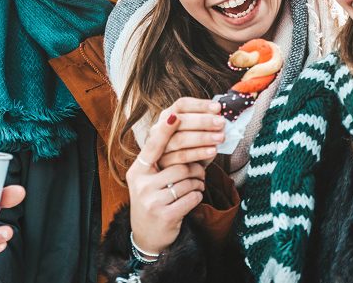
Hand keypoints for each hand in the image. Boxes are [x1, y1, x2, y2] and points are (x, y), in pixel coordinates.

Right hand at [129, 111, 206, 254]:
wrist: (148, 235)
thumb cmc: (155, 199)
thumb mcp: (152, 178)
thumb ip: (164, 159)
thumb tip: (188, 134)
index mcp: (138, 170)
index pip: (153, 146)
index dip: (165, 131)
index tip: (176, 116)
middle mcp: (141, 183)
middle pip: (178, 163)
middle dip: (197, 159)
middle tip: (214, 147)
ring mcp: (151, 200)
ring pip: (188, 180)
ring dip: (198, 181)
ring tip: (197, 183)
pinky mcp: (165, 215)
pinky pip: (192, 197)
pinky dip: (198, 195)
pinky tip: (195, 196)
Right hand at [156, 97, 225, 168]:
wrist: (186, 171)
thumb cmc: (195, 146)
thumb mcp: (199, 132)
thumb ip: (207, 121)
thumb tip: (220, 113)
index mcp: (169, 115)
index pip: (182, 105)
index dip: (200, 105)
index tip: (218, 108)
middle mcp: (160, 129)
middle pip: (180, 121)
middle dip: (203, 121)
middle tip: (221, 123)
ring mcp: (159, 146)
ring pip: (180, 139)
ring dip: (203, 137)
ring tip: (221, 137)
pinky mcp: (163, 163)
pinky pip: (182, 156)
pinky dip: (199, 153)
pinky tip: (213, 151)